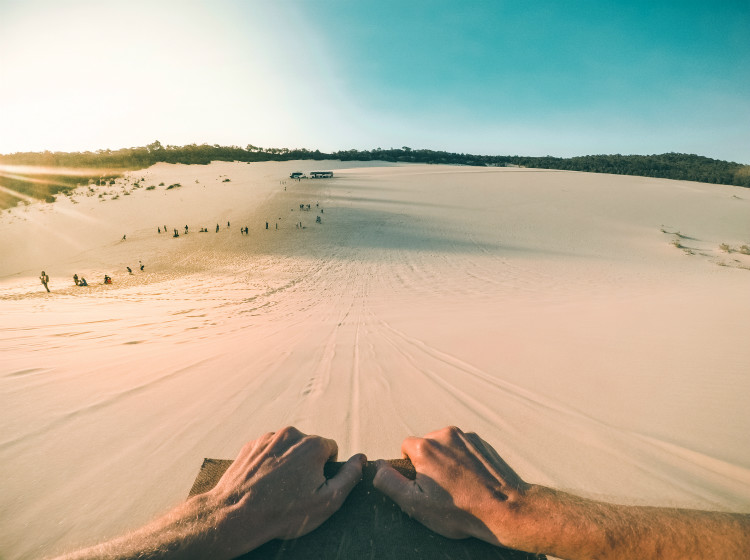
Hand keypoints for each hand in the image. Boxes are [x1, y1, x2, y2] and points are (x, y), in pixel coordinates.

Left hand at [202, 426, 365, 555]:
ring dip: (288, 463)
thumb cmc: (284, 512)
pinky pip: (269, 451)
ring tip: (277, 489)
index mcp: (312, 444)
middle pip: (308, 448)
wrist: (236, 515)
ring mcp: (268, 438)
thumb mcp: (327, 502)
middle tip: (295, 491)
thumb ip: (350, 477)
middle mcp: (291, 434)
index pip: (330, 450)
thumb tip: (361, 459)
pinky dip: (270, 464)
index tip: (313, 487)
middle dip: (307, 465)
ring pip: (288, 448)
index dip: (326, 471)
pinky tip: (264, 483)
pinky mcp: (251, 446)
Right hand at [373, 426, 533, 549]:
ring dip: (446, 460)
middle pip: (425, 445)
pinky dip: (462, 459)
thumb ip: (389, 482)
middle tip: (442, 489)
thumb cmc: (459, 511)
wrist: (504, 509)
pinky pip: (462, 446)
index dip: (411, 469)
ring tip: (459, 485)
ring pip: (444, 445)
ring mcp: (465, 436)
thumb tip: (377, 465)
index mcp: (425, 446)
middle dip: (429, 463)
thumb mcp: (415, 504)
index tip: (424, 486)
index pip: (405, 448)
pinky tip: (471, 479)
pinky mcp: (481, 441)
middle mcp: (444, 434)